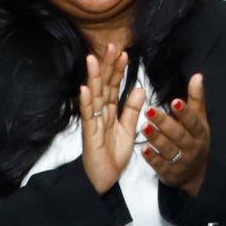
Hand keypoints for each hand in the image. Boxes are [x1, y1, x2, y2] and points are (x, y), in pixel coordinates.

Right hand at [76, 45, 145, 193]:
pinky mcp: (88, 134)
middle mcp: (99, 113)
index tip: (124, 52)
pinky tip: (85, 90)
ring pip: (93, 96)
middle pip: (103, 85)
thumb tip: (139, 87)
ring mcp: (92, 122)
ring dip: (93, 78)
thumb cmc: (112, 154)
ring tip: (92, 59)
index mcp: (110, 111)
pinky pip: (87, 117)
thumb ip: (132, 109)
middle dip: (106, 66)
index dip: (118, 70)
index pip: (114, 86)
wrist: (104, 179)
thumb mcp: (128, 129)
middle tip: (110, 46)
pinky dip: (86, 103)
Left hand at [140, 72, 212, 193]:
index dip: (184, 112)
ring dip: (156, 138)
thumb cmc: (194, 139)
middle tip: (149, 110)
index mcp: (200, 132)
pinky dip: (152, 158)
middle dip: (165, 123)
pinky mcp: (169, 174)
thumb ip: (196, 99)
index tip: (174, 101)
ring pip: (168, 150)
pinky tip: (143, 149)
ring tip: (144, 126)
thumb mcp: (199, 120)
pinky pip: (160, 166)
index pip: (193, 122)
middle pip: (178, 135)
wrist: (194, 174)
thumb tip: (197, 76)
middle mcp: (192, 148)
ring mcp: (181, 162)